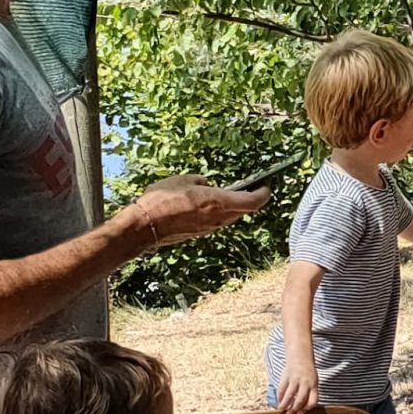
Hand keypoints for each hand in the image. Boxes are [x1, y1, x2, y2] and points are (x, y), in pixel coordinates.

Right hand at [129, 175, 270, 248]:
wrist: (145, 226)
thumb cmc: (163, 199)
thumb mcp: (184, 179)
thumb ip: (202, 181)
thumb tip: (207, 185)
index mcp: (219, 202)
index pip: (253, 202)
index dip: (263, 194)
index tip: (266, 187)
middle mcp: (219, 219)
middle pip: (243, 210)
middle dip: (248, 199)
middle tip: (248, 188)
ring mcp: (210, 229)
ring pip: (230, 217)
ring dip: (232, 207)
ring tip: (225, 194)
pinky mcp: (200, 234)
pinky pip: (216, 222)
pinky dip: (218, 213)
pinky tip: (207, 204)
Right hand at [275, 356, 318, 413]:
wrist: (301, 356)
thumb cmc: (308, 372)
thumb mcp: (313, 381)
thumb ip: (309, 393)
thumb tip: (301, 408)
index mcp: (314, 385)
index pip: (312, 401)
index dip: (306, 409)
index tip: (300, 412)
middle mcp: (305, 383)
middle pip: (300, 400)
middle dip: (294, 409)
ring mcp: (295, 379)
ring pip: (290, 395)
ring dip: (284, 404)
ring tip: (281, 409)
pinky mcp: (286, 376)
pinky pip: (282, 388)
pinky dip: (280, 396)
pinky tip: (278, 400)